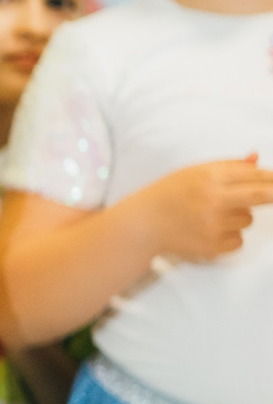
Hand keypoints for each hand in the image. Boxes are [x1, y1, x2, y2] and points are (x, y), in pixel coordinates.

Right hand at [137, 155, 272, 263]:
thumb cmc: (169, 194)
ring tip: (212, 215)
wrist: (142, 224)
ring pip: (248, 220)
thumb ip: (228, 166)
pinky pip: (238, 240)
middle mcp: (212, 200)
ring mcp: (212, 225)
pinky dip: (229, 237)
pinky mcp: (211, 246)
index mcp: (209, 177)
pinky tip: (207, 231)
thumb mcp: (194, 172)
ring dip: (239, 217)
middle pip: (261, 196)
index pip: (254, 175)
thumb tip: (256, 157)